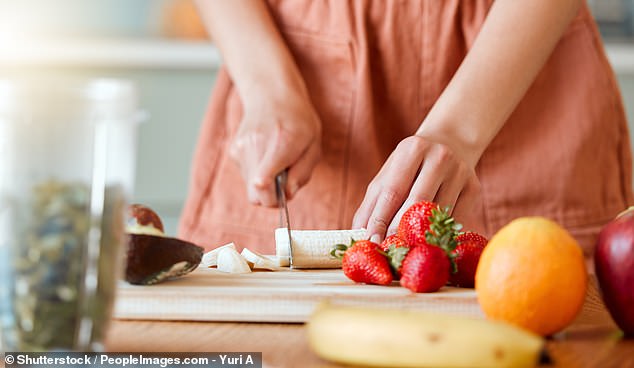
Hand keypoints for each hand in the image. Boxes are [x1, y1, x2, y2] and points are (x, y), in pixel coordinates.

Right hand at [230, 93, 321, 206]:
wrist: (271, 95)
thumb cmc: (298, 121)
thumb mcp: (313, 145)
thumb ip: (302, 172)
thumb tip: (288, 194)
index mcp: (281, 144)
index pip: (263, 182)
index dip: (273, 198)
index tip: (283, 196)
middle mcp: (256, 146)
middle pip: (256, 195)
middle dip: (272, 198)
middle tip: (285, 184)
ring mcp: (241, 148)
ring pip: (251, 189)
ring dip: (266, 185)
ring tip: (277, 163)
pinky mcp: (234, 152)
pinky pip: (247, 177)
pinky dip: (258, 174)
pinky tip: (266, 156)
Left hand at [352, 135, 483, 241]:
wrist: (450, 145)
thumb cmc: (410, 168)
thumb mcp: (387, 177)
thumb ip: (371, 205)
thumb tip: (359, 237)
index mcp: (412, 149)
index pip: (393, 191)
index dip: (380, 220)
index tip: (371, 242)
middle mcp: (439, 157)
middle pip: (417, 203)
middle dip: (400, 230)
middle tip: (388, 251)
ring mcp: (461, 172)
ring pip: (438, 214)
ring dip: (421, 235)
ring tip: (406, 249)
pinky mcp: (474, 189)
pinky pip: (455, 220)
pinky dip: (440, 234)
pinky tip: (429, 241)